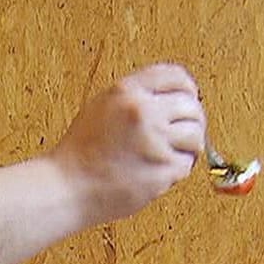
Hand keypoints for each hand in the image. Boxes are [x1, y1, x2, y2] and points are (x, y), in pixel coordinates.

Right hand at [49, 63, 202, 219]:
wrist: (68, 187)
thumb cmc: (81, 153)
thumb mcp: (102, 107)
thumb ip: (135, 98)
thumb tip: (172, 99)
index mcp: (127, 91)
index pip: (176, 76)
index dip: (187, 90)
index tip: (188, 100)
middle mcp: (143, 111)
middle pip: (191, 107)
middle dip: (191, 122)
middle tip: (182, 135)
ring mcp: (155, 140)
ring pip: (195, 136)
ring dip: (188, 147)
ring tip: (170, 155)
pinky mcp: (162, 169)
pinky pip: (186, 164)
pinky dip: (177, 170)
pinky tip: (159, 172)